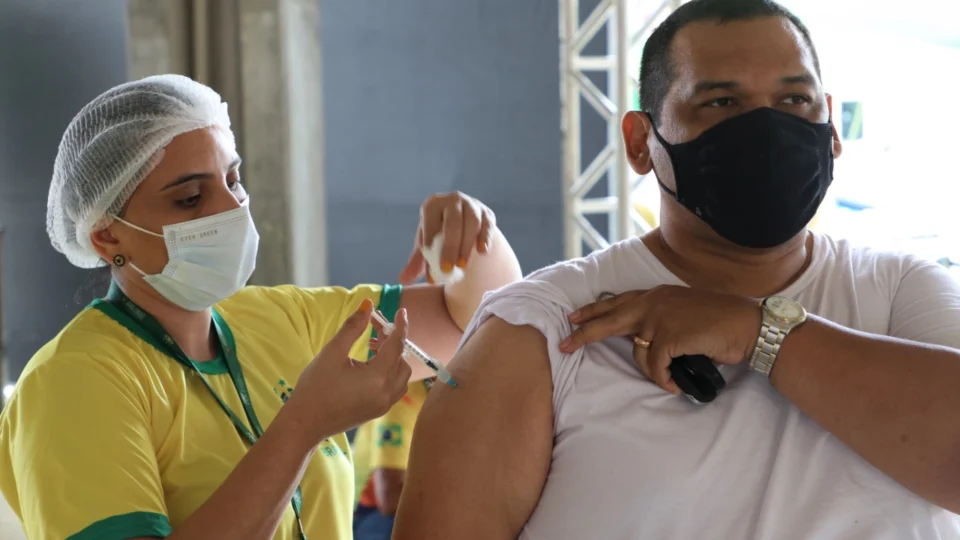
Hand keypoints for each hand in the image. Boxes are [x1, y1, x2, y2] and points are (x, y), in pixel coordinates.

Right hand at [286, 299, 411, 445]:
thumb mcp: (332, 352)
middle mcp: (386, 393)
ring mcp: (384, 405)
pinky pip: (395, 387)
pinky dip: (390, 372)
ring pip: (401, 375)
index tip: (401, 311)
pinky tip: (370, 365)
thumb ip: (353, 327)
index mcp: (377, 378)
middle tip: (374, 329)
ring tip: (371, 346)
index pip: (397, 345)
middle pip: (401, 359)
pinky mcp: (378, 410)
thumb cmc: (315, 386)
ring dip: (393, 357)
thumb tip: (368, 304)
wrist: (305, 423)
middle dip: (392, 341)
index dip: (400, 326)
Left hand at [398, 191, 495, 283]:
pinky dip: (485, 238)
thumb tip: (403, 279)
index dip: (429, 232)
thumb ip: (416, 261)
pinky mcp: (487, 214)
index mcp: (433, 204)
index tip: (427, 252)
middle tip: (447, 269)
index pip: (430, 215)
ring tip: (461, 267)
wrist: (464, 226)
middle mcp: (453, 200)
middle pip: (453, 221)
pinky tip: (482, 252)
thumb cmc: (439, 235)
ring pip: (472, 222)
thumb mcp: (427, 245)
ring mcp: (472, 205)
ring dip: (466, 245)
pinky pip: (487, 225)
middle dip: (450, 246)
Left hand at [559, 286, 760, 393]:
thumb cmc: (721, 322)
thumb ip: (663, 320)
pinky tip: (673, 385)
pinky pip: (655, 366)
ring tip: (668, 379)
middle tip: (564, 344)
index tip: (574, 318)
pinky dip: (662, 379)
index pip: (617, 302)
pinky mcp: (669, 335)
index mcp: (656, 295)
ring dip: (652, 372)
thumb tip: (645, 342)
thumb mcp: (684, 313)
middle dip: (584, 333)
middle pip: (608, 319)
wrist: (747, 324)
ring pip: (638, 353)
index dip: (594, 311)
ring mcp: (660, 317)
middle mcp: (654, 302)